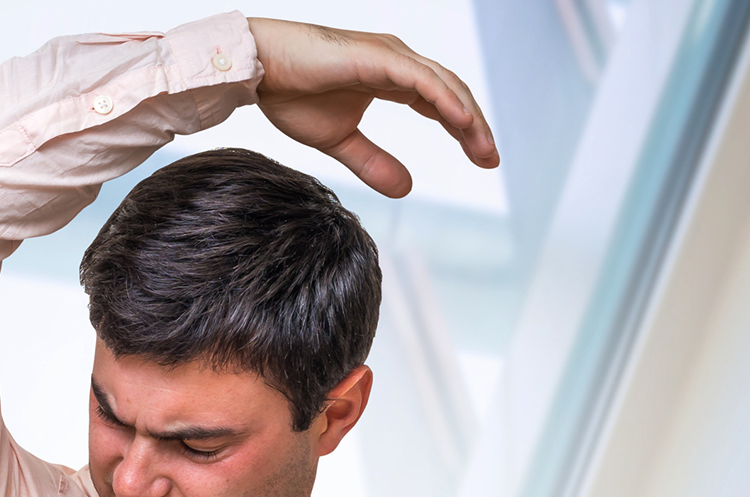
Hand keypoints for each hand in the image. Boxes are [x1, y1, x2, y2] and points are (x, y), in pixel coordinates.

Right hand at [247, 17, 497, 198]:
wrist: (258, 70)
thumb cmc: (290, 94)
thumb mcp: (340, 141)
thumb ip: (373, 162)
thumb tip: (408, 189)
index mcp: (390, 78)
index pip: (439, 103)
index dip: (463, 130)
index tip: (482, 158)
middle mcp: (397, 61)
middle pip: (450, 93)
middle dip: (474, 127)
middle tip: (490, 159)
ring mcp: (389, 55)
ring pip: (443, 85)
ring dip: (468, 117)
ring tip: (484, 148)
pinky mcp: (378, 56)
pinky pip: (422, 80)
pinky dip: (445, 100)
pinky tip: (462, 123)